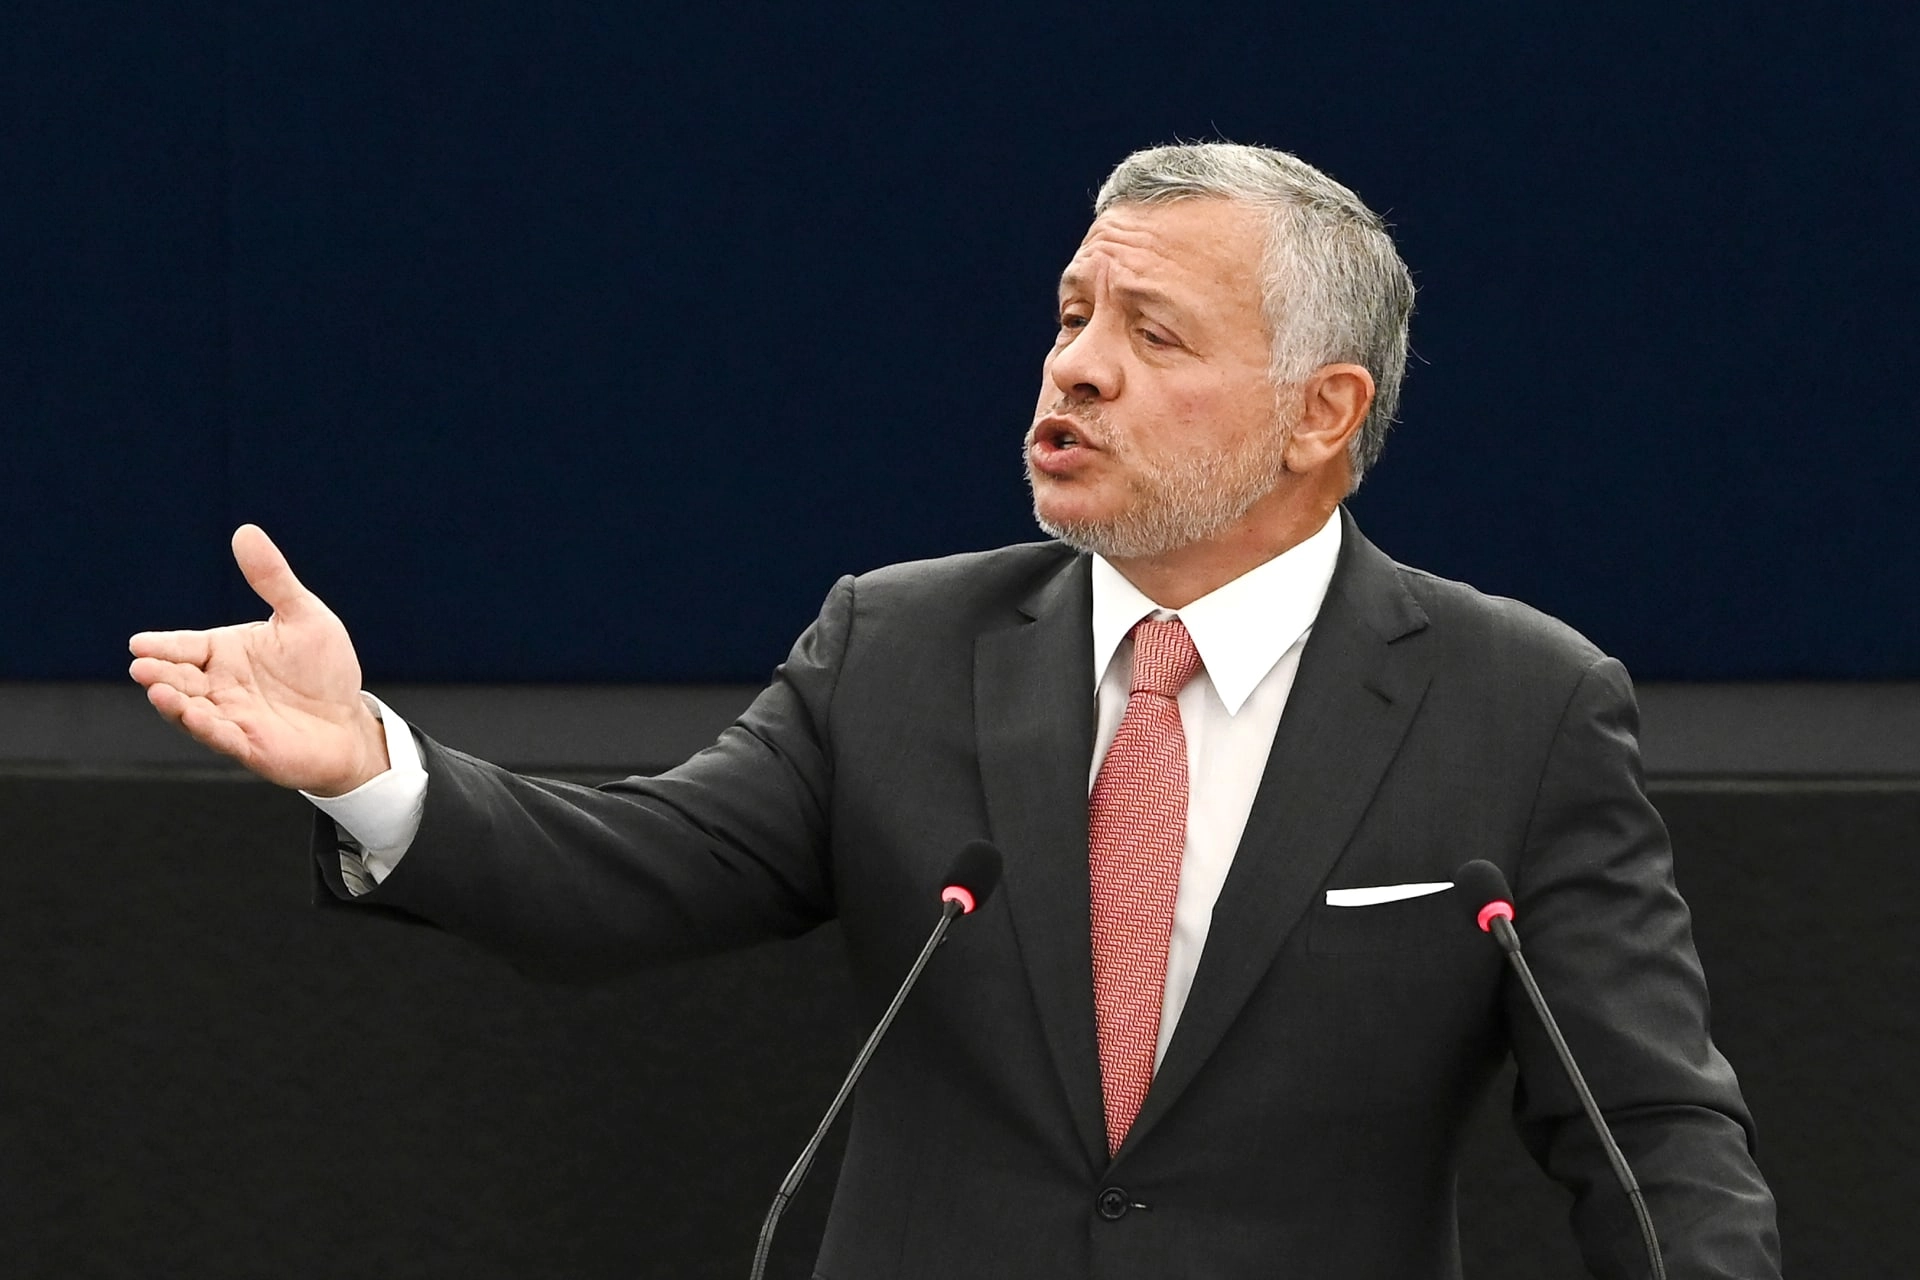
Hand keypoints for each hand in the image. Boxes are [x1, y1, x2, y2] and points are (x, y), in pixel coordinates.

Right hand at [129, 525, 389, 795]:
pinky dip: (207, 728)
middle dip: (160, 673)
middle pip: (181, 678)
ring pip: (192, 710)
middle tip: (141, 667)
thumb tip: (245, 531)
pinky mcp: (248, 745)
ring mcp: (231, 717)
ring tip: (159, 691)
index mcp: (225, 652)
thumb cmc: (324, 670)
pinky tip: (196, 717)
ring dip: (174, 702)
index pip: (186, 646)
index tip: (139, 643)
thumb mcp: (304, 616)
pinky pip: (222, 737)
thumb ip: (273, 579)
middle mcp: (220, 685)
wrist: (348, 722)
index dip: (163, 645)